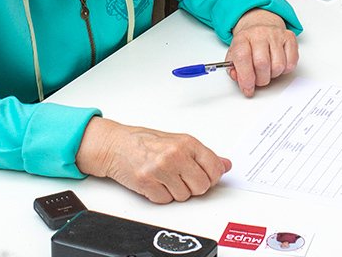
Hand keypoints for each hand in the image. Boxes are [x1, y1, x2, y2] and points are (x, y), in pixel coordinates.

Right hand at [76, 117, 230, 202]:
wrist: (116, 145)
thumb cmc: (145, 142)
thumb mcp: (178, 141)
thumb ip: (203, 155)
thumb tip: (225, 164)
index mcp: (187, 143)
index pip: (215, 168)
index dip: (212, 177)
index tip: (205, 176)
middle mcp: (176, 155)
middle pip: (202, 186)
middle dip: (194, 186)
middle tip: (182, 177)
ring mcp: (161, 169)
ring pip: (184, 196)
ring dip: (176, 191)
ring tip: (165, 177)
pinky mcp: (147, 183)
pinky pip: (166, 200)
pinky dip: (161, 195)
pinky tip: (155, 182)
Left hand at [227, 9, 298, 96]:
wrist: (261, 25)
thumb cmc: (248, 44)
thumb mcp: (234, 55)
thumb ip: (233, 69)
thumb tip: (238, 79)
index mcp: (242, 38)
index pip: (242, 57)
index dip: (245, 77)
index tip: (248, 89)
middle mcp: (259, 33)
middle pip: (262, 63)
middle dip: (261, 80)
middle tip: (258, 80)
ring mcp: (276, 34)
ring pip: (278, 65)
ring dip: (273, 75)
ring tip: (268, 70)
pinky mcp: (290, 37)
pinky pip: (291, 63)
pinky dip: (285, 70)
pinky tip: (278, 64)